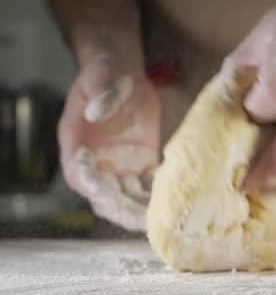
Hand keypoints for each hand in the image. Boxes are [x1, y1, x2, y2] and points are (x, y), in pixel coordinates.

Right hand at [58, 55, 159, 230]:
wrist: (124, 75)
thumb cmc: (107, 73)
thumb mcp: (102, 76)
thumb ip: (100, 92)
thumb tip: (96, 111)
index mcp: (77, 144)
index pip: (81, 176)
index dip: (95, 189)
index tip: (112, 198)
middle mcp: (97, 162)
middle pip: (105, 197)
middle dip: (123, 211)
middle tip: (145, 222)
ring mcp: (119, 167)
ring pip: (128, 198)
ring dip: (143, 211)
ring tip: (164, 221)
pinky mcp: (141, 165)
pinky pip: (149, 187)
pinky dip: (159, 196)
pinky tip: (178, 200)